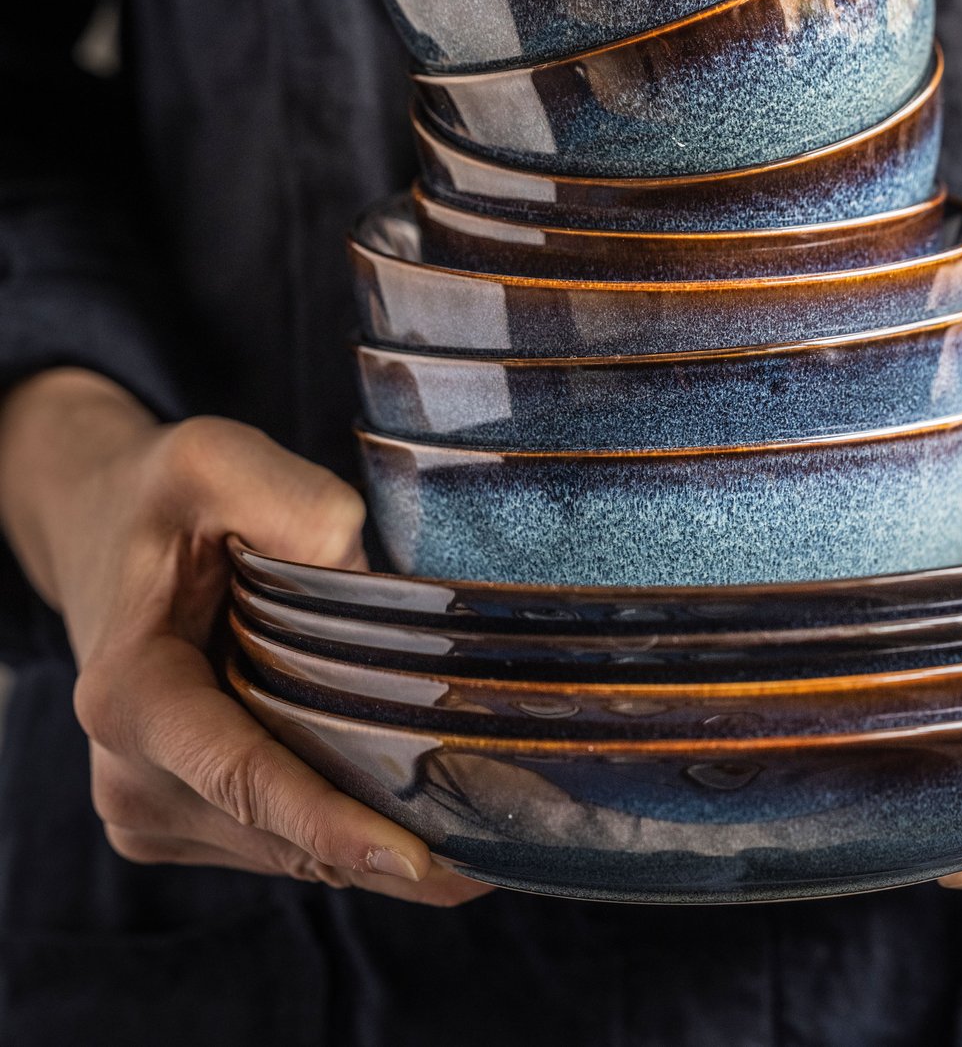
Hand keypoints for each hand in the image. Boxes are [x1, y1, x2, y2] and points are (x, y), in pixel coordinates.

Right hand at [0, 368, 486, 904]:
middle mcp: (128, 773)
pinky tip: (405, 803)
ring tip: (474, 825)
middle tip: (501, 850)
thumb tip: (373, 579)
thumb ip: (299, 505)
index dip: (331, 825)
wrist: (101, 527)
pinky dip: (339, 829)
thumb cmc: (166, 495)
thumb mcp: (218, 459)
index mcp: (129, 693)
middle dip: (386, 843)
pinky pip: (276, 842)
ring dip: (370, 840)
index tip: (417, 863)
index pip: (242, 774)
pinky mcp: (177, 822)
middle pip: (280, 826)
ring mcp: (147, 809)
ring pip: (286, 849)